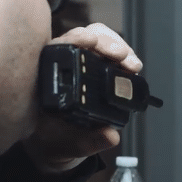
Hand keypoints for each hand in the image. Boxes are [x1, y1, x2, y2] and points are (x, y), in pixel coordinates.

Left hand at [23, 24, 142, 172]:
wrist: (57, 143)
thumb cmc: (55, 140)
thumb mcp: (71, 145)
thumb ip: (90, 141)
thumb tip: (111, 135)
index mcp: (49, 78)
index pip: (60, 46)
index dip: (76, 40)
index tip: (92, 43)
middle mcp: (63, 64)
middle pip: (84, 36)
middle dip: (106, 42)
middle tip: (122, 57)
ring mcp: (81, 62)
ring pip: (99, 38)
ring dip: (119, 46)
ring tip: (132, 64)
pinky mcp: (96, 65)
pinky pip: (109, 50)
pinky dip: (123, 55)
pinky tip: (132, 66)